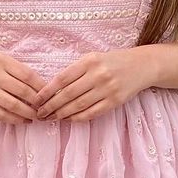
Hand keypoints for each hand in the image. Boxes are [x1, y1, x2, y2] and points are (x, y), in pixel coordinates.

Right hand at [0, 52, 47, 122]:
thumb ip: (20, 71)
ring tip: (37, 116)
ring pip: (13, 105)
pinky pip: (1, 115)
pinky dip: (16, 119)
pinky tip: (25, 120)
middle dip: (37, 102)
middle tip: (46, 108)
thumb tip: (44, 89)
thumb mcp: (2, 62)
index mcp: (1, 61)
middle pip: (22, 91)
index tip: (50, 94)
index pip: (27, 75)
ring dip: (28, 113)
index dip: (41, 87)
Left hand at [33, 49, 155, 121]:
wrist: (141, 65)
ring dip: (62, 114)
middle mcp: (98, 75)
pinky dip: (78, 117)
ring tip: (51, 118)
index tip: (36, 100)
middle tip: (40, 114)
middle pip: (68, 94)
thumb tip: (52, 89)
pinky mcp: (115, 101)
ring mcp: (107, 89)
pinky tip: (69, 119)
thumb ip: (75, 70)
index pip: (62, 79)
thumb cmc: (112, 61)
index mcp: (89, 61)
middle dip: (51, 106)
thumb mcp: (93, 58)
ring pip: (78, 105)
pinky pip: (92, 113)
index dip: (47, 91)